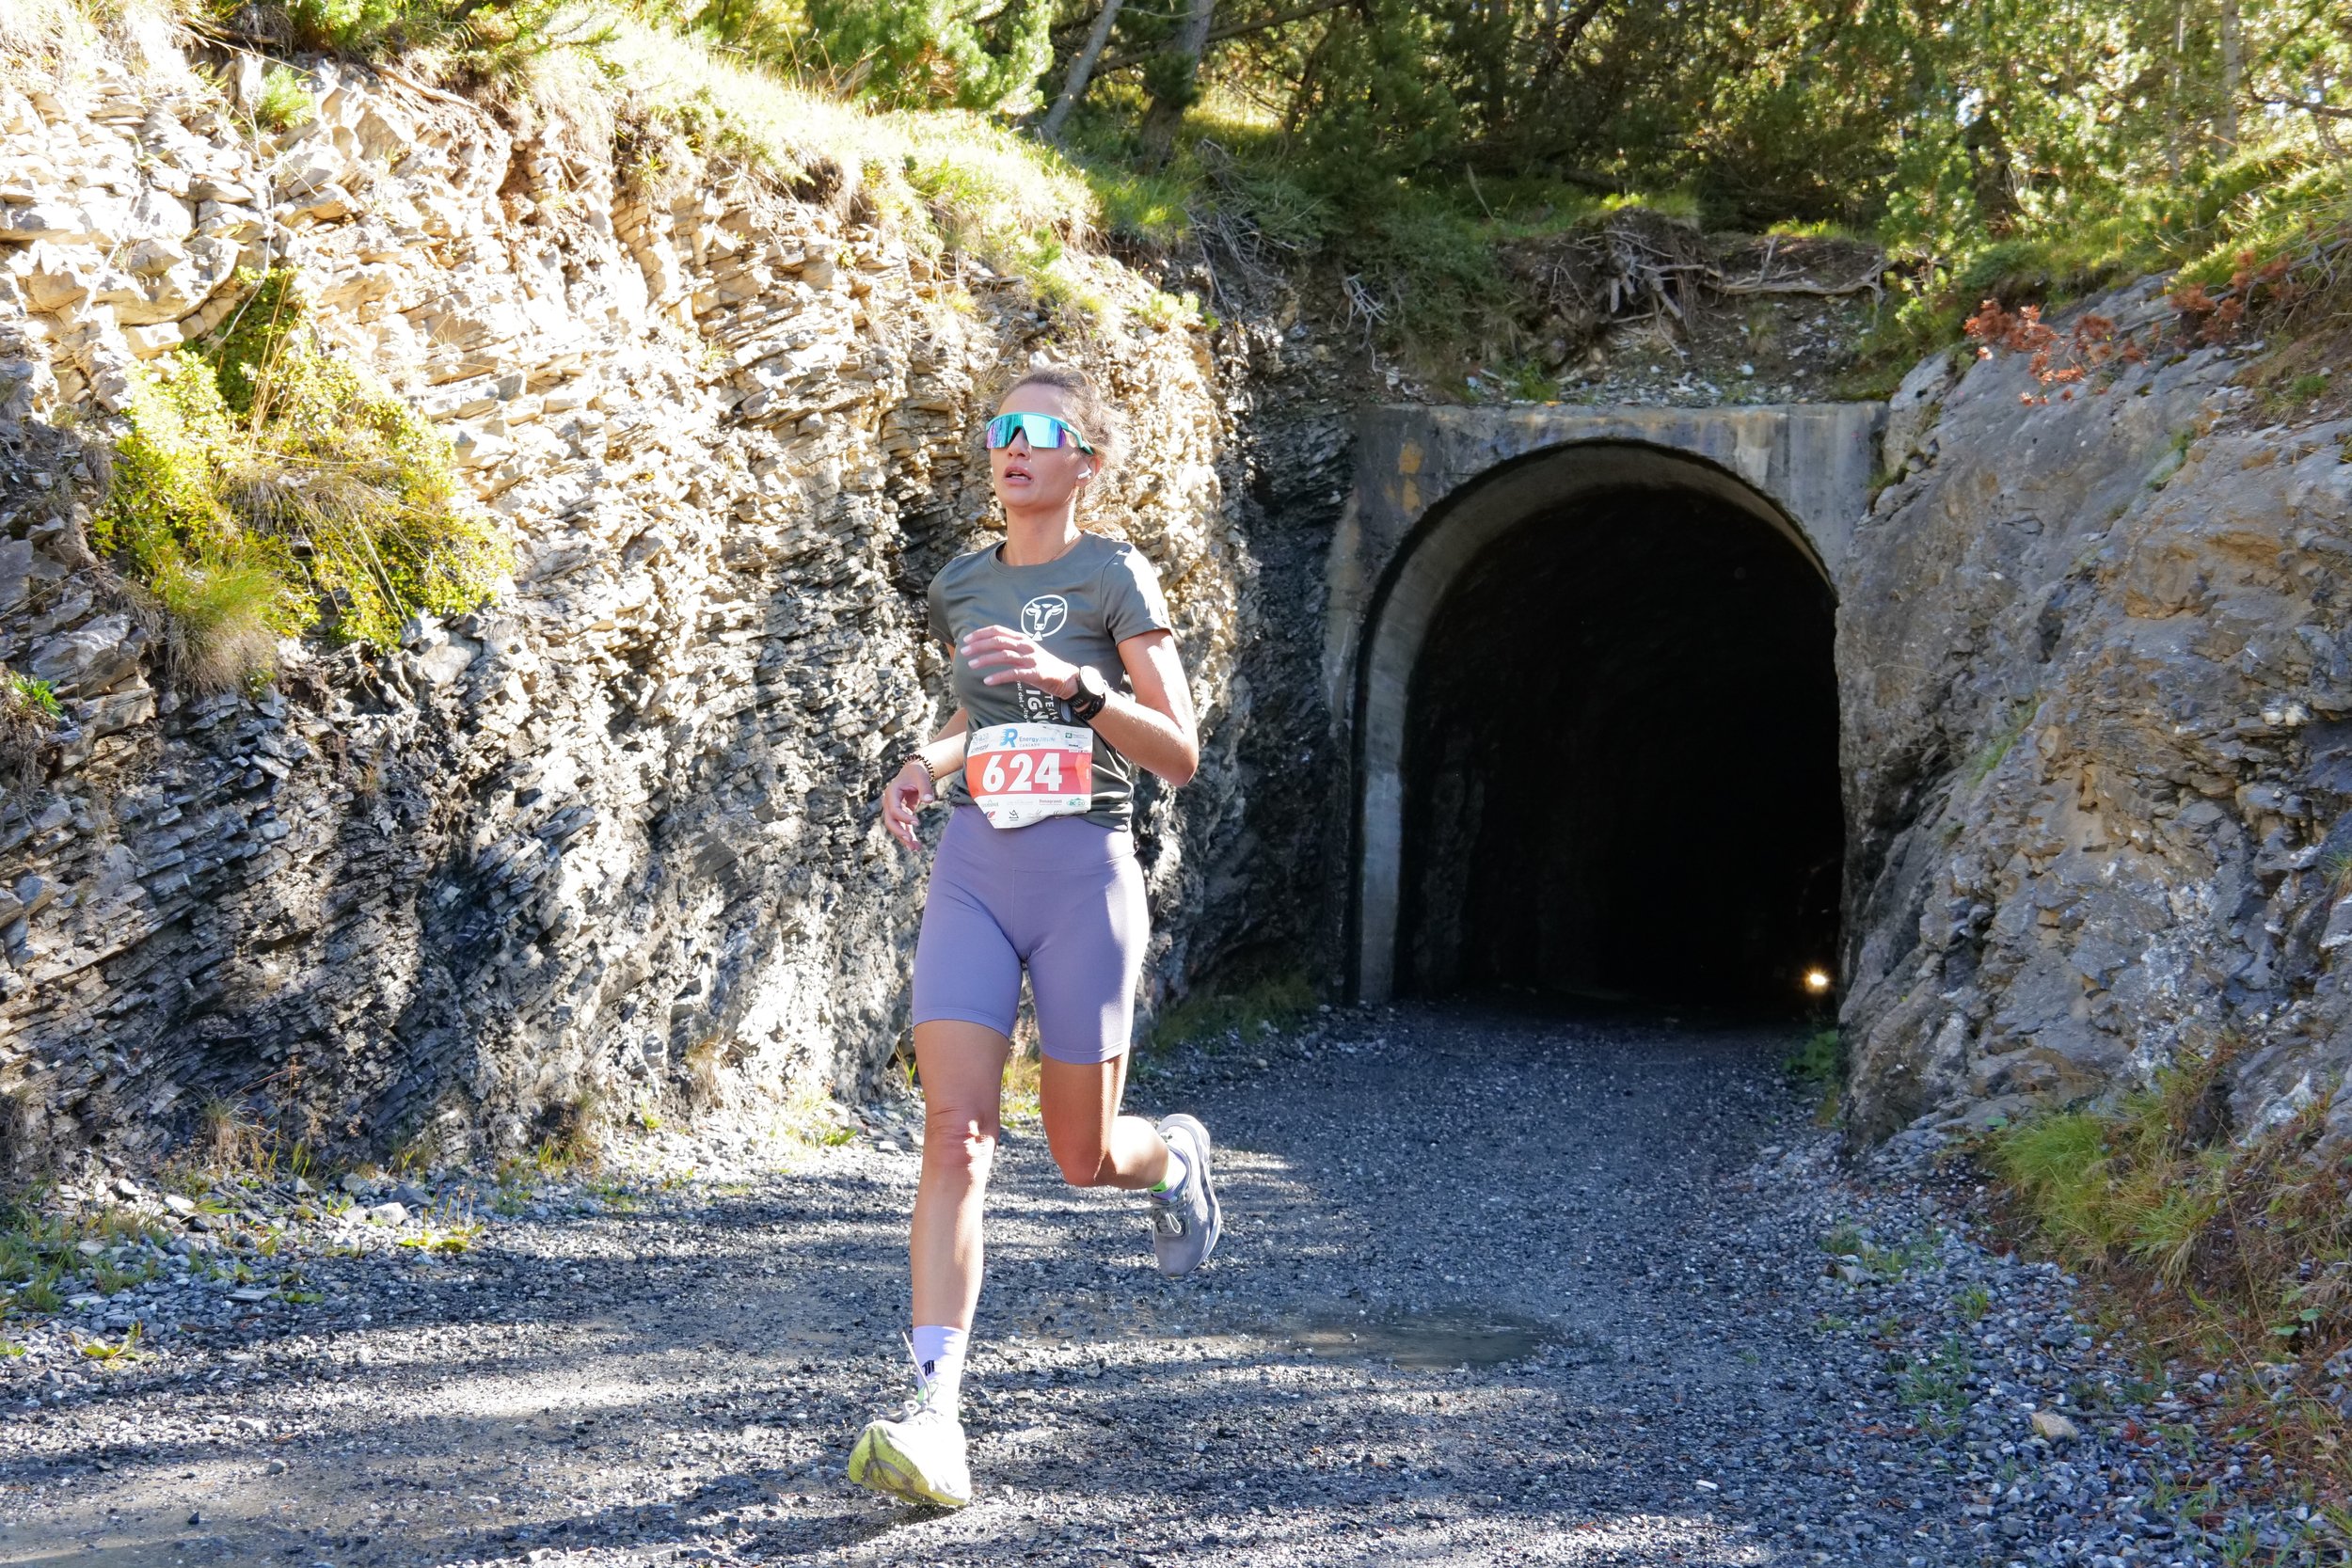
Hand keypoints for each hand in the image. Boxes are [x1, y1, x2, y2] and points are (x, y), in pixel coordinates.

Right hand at [880, 757, 934, 854]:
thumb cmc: (917, 772)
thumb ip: (925, 788)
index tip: (917, 823)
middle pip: (890, 821)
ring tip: (916, 849)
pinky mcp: (901, 814)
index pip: (894, 809)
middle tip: (910, 840)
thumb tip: (929, 801)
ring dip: (904, 838)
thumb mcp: (922, 777)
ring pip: (896, 827)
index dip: (904, 817)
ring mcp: (894, 809)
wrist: (914, 771)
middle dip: (899, 832)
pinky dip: (909, 835)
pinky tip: (917, 846)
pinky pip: (903, 827)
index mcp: (892, 793)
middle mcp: (889, 803)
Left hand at [960, 624, 1077, 697]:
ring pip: (1004, 656)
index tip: (966, 639)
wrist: (1065, 677)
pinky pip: (1013, 674)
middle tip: (964, 651)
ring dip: (985, 660)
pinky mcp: (1035, 673)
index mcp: (1022, 638)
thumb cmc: (1042, 665)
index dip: (981, 633)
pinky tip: (987, 681)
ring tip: (971, 665)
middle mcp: (1026, 646)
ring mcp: (1031, 659)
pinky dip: (999, 677)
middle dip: (979, 645)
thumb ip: (1011, 647)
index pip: (998, 631)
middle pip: (998, 641)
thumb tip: (988, 647)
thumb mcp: (1027, 651)